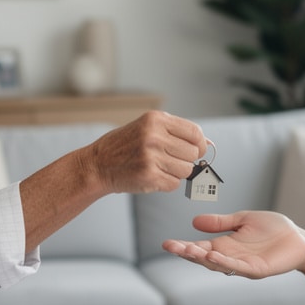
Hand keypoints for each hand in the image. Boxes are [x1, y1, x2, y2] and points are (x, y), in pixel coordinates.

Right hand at [83, 111, 206, 194]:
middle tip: (169, 161)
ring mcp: (151, 157)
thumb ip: (175, 132)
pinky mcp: (149, 176)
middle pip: (193, 153)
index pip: (195, 132)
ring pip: (186, 170)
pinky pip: (174, 184)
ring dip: (176, 173)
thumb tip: (208, 143)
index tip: (195, 151)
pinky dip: (166, 184)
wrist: (96, 165)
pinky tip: (152, 177)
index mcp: (156, 119)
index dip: (200, 144)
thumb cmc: (123, 147)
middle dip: (185, 160)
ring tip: (158, 168)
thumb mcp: (147, 128)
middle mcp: (154, 136)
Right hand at [162, 211, 304, 278]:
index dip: (183, 246)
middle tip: (171, 247)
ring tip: (187, 250)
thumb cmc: (273, 229)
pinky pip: (237, 267)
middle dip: (187, 252)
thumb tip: (194, 222)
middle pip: (203, 257)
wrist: (299, 239)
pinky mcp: (256, 270)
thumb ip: (221, 222)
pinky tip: (213, 255)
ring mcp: (242, 266)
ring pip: (217, 264)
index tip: (166, 243)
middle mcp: (230, 257)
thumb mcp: (243, 220)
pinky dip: (224, 262)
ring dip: (202, 258)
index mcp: (225, 245)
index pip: (199, 246)